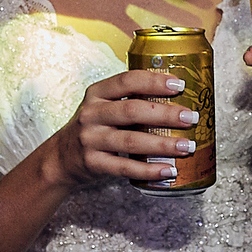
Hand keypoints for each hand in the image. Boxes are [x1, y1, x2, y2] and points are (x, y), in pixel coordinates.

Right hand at [47, 70, 204, 187]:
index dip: (154, 81)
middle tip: (191, 117)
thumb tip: (180, 96)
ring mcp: (90, 140)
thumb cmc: (95, 127)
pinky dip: (149, 170)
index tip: (180, 85)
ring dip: (163, 144)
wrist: (61, 157)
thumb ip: (131, 99)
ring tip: (187, 146)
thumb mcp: (104, 106)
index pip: (127, 81)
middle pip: (132, 110)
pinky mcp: (93, 164)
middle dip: (166, 114)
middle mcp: (92, 114)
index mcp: (97, 93)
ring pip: (131, 141)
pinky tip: (169, 170)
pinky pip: (125, 168)